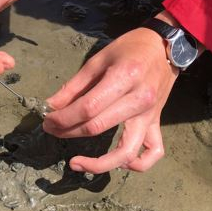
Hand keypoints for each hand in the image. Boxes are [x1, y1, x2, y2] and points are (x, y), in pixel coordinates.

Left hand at [43, 11, 179, 172]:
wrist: (164, 47)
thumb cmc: (128, 49)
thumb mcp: (97, 60)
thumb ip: (73, 87)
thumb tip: (50, 107)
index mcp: (123, 78)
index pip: (88, 108)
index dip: (63, 118)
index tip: (48, 120)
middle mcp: (139, 99)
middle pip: (98, 127)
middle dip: (68, 132)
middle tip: (52, 130)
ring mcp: (150, 115)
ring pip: (126, 151)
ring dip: (98, 163)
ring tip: (76, 163)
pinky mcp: (157, 123)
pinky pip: (153, 152)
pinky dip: (137, 164)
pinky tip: (119, 164)